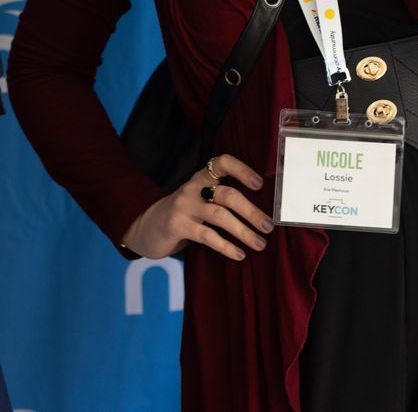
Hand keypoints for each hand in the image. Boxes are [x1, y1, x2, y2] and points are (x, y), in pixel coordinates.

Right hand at [120, 155, 272, 261]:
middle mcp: (193, 188)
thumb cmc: (185, 214)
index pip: (222, 162)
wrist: (148, 227)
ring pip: (220, 216)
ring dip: (243, 231)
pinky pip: (207, 236)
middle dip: (251, 211)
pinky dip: (226, 246)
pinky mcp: (177, 225)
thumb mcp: (200, 199)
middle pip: (227, 194)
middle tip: (269, 226)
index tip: (260, 184)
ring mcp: (184, 206)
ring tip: (260, 244)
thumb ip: (222, 199)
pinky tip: (239, 254)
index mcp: (202, 178)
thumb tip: (262, 214)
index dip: (242, 169)